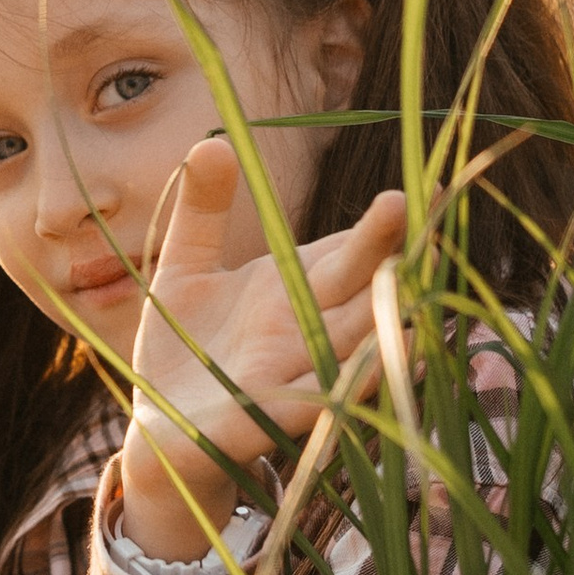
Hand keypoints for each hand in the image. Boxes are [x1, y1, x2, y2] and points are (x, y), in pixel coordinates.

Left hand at [119, 140, 408, 556]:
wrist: (158, 431)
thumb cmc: (185, 348)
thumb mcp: (185, 270)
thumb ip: (203, 211)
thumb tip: (213, 143)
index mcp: (292, 289)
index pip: (346, 252)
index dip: (376, 230)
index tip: (407, 196)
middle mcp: (305, 330)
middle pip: (356, 288)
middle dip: (384, 254)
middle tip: (415, 207)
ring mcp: (291, 376)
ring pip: (349, 341)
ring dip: (378, 315)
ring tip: (410, 279)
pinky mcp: (266, 419)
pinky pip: (316, 398)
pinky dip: (347, 381)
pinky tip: (374, 361)